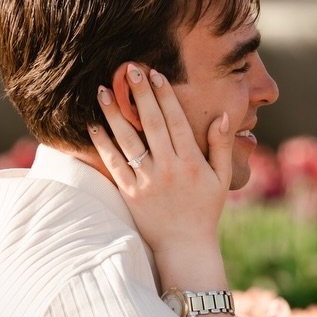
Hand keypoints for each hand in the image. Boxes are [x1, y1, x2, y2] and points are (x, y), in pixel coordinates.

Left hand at [90, 63, 234, 263]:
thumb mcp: (222, 179)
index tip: (155, 74)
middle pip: (151, 123)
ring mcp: (148, 181)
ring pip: (128, 140)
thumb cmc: (205, 211)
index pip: (176, 120)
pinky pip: (114, 165)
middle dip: (140, 94)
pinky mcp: (131, 194)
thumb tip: (223, 116)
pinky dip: (103, 144)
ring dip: (114, 113)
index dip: (165, 95)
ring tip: (102, 90)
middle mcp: (169, 168)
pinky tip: (93, 125)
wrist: (185, 247)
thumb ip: (221, 146)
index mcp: (192, 162)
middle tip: (129, 69)